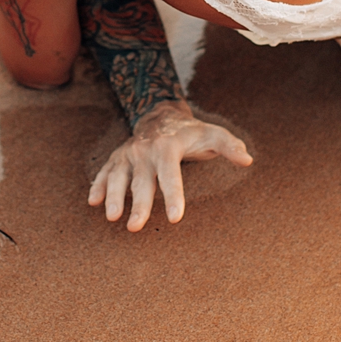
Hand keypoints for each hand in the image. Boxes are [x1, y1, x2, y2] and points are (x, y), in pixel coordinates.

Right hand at [88, 100, 252, 230]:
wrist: (161, 114)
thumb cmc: (191, 132)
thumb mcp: (212, 134)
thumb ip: (230, 146)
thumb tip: (247, 160)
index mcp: (169, 147)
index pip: (171, 174)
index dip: (174, 196)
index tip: (176, 217)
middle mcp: (145, 150)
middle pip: (142, 181)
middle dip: (139, 204)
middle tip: (135, 227)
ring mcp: (129, 154)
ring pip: (119, 176)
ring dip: (114, 196)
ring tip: (112, 217)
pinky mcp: (116, 158)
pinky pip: (105, 172)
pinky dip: (98, 185)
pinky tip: (93, 202)